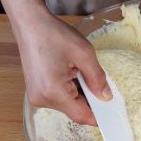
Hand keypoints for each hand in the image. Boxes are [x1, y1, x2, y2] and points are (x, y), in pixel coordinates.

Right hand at [15, 11, 111, 125]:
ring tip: (77, 70)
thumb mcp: (84, 53)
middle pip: (74, 110)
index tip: (111, 112)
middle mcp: (41, 99)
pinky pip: (58, 97)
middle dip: (89, 99)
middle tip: (97, 81)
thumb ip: (97, 78)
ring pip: (67, 104)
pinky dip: (69, 89)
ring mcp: (36, 96)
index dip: (98, 116)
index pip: (81, 116)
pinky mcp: (35, 91)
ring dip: (78, 92)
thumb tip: (106, 97)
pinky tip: (70, 71)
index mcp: (53, 92)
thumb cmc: (54, 34)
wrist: (30, 23)